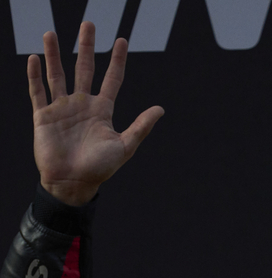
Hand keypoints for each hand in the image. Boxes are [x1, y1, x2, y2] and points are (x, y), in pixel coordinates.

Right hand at [27, 21, 163, 205]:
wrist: (73, 184)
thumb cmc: (99, 169)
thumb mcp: (124, 147)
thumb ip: (141, 127)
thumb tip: (160, 109)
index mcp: (102, 111)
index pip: (111, 79)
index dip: (117, 61)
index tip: (121, 41)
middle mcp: (82, 105)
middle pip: (84, 69)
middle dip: (86, 46)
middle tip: (88, 24)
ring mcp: (62, 109)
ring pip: (57, 75)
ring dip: (55, 54)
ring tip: (50, 33)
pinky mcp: (44, 116)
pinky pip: (38, 92)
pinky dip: (35, 76)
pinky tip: (35, 58)